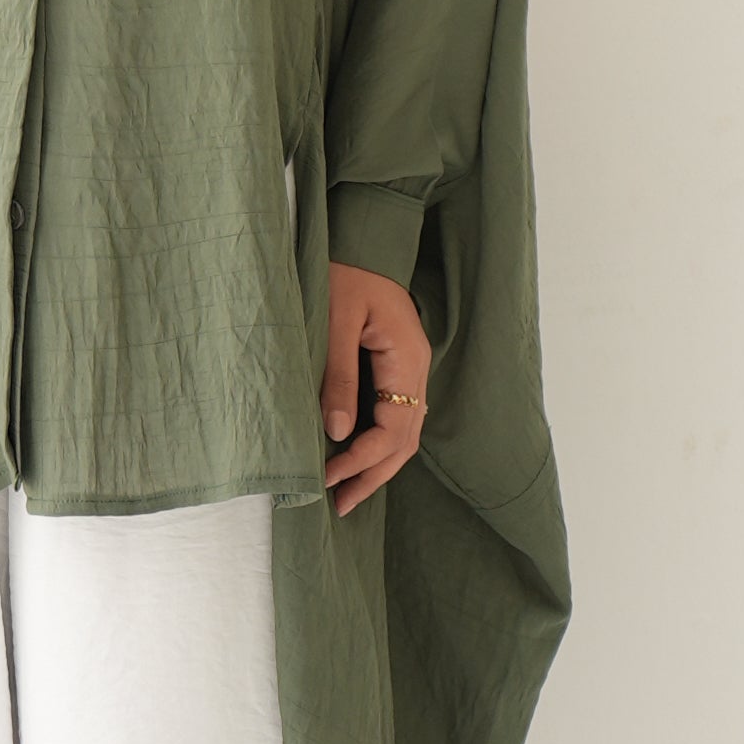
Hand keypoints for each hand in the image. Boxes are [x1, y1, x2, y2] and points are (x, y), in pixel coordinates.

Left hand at [320, 260, 431, 514]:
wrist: (361, 237)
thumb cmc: (344, 270)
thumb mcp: (334, 321)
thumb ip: (338, 376)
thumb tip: (335, 434)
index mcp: (407, 358)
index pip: (393, 430)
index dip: (361, 460)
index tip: (327, 479)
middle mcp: (416, 369)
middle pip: (405, 441)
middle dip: (372, 475)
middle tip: (339, 505)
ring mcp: (409, 368)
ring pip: (402, 432)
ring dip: (375, 464)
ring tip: (344, 492)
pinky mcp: (396, 365)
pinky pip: (394, 415)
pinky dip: (376, 442)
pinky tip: (353, 456)